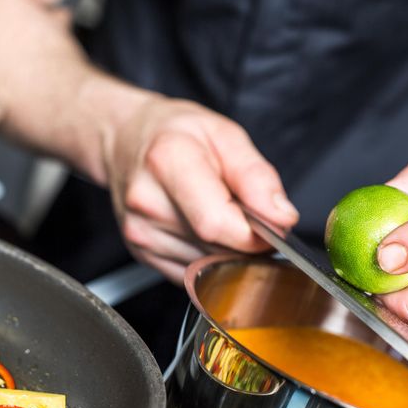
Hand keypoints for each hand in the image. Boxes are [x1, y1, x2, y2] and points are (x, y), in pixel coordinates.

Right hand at [102, 96, 298, 280]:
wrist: (126, 139)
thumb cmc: (175, 132)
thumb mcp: (225, 134)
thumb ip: (257, 176)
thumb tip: (281, 217)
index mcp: (168, 161)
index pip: (217, 223)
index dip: (255, 233)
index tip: (271, 223)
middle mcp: (147, 201)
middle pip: (215, 248)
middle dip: (244, 240)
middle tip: (244, 211)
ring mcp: (140, 232)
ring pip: (207, 267)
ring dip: (226, 250)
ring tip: (217, 214)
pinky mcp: (141, 253)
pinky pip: (192, 274)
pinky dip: (207, 258)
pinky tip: (200, 229)